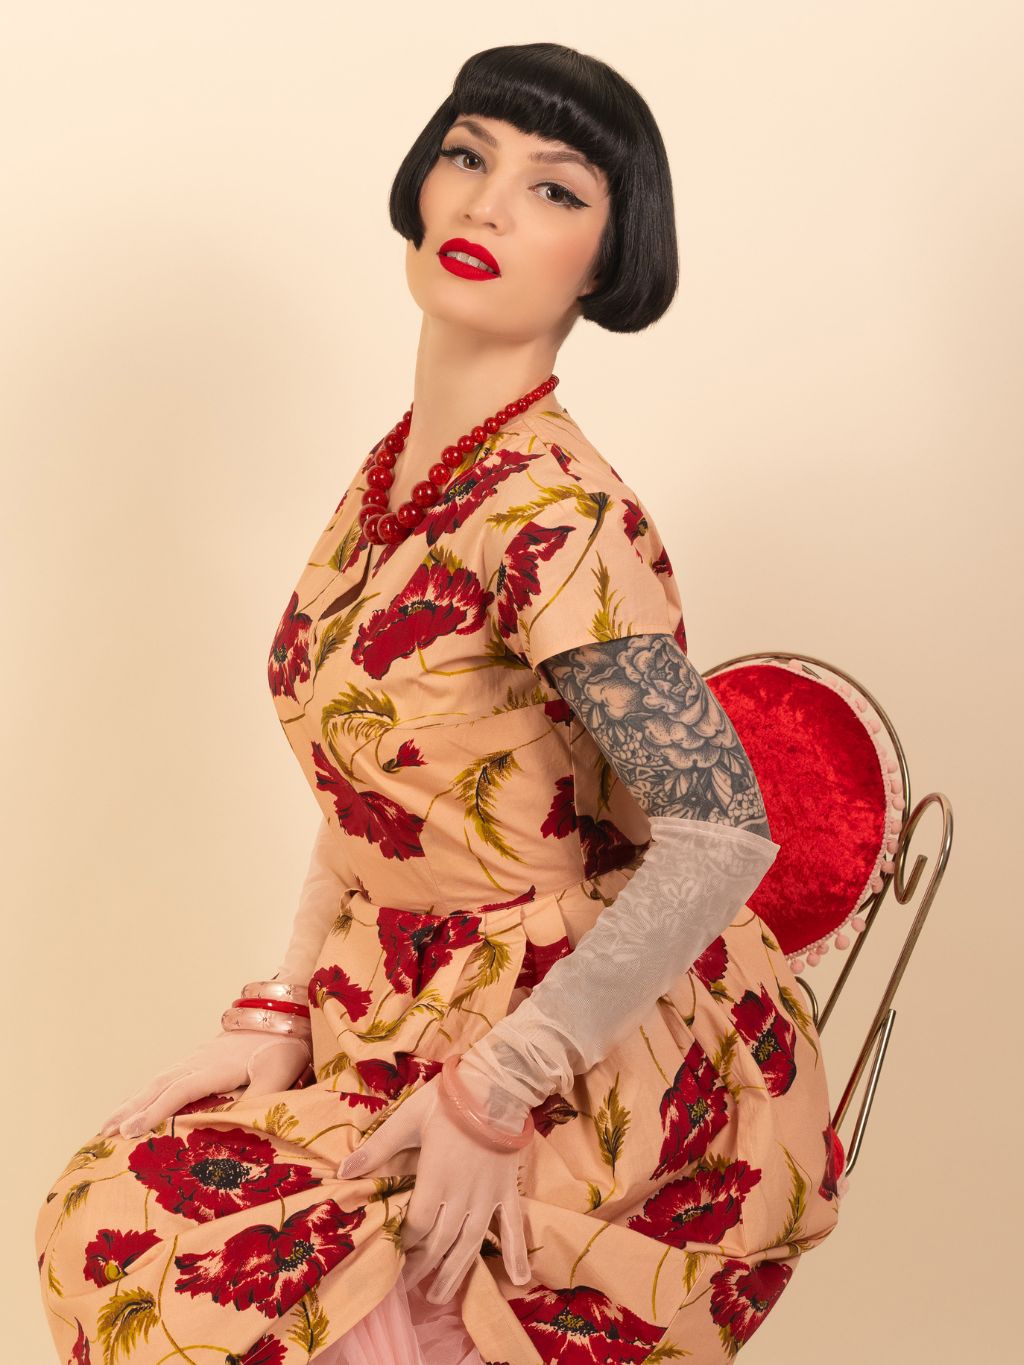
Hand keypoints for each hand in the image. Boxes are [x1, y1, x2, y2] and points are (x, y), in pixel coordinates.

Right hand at [99, 1028, 312, 1139]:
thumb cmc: (284, 1046)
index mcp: (215, 1068)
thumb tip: (242, 1124)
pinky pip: (166, 1078)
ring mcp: (197, 1059)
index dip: (154, 1112)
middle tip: (103, 1134)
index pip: (178, 1092)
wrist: (284, 1014)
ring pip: (158, 1081)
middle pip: (158, 1086)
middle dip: (129, 1110)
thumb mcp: (280, 1072)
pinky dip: (146, 1093)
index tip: (129, 1132)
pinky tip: (138, 1105)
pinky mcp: (200, 1059)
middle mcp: (199, 1062)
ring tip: (108, 1124)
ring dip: (133, 1102)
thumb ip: (262, 1097)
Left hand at [338, 1072, 530, 1303]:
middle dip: (422, 1267)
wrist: (497, 1085)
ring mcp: (488, 1197)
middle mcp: (462, 1197)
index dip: (404, 1244)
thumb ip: (378, 1148)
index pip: (417, 1226)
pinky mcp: (507, 1191)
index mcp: (436, 1179)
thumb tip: (344, 1171)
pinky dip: (516, 1254)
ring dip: (454, 1273)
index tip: (393, 1255)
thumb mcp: (408, 1119)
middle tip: (408, 1286)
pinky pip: (513, 1227)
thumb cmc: (449, 1100)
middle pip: (441, 1243)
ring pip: (470, 1245)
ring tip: (439, 1296)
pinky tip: (519, 1281)